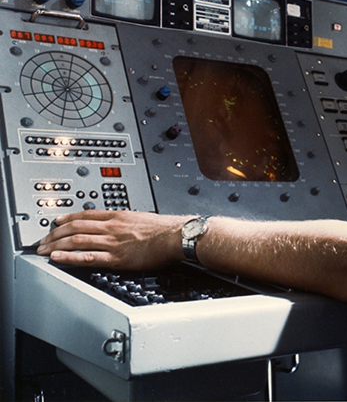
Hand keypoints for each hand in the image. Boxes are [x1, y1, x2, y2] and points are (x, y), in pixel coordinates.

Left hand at [36, 210, 187, 270]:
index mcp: (118, 215)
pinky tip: (57, 258)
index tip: (56, 222)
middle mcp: (111, 227)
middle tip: (43, 240)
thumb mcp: (141, 217)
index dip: (66, 217)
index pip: (85, 215)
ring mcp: (112, 242)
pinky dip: (69, 257)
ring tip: (43, 250)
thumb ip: (126, 221)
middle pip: (75, 227)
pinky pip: (87, 257)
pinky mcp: (116, 258)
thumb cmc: (164, 229)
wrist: (176, 236)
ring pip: (76, 241)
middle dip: (55, 234)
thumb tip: (120, 224)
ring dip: (56, 245)